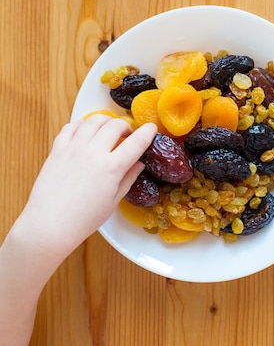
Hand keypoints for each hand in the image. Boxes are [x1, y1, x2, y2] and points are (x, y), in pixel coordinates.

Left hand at [15, 115, 156, 262]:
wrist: (50, 225)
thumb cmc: (83, 219)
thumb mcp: (113, 201)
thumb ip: (128, 178)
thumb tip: (139, 163)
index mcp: (111, 168)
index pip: (136, 142)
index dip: (147, 132)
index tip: (151, 128)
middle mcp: (93, 153)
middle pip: (115, 125)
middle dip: (126, 126)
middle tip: (127, 134)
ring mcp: (74, 149)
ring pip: (94, 121)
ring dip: (105, 121)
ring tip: (108, 129)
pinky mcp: (58, 149)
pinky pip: (71, 126)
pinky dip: (82, 124)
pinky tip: (86, 131)